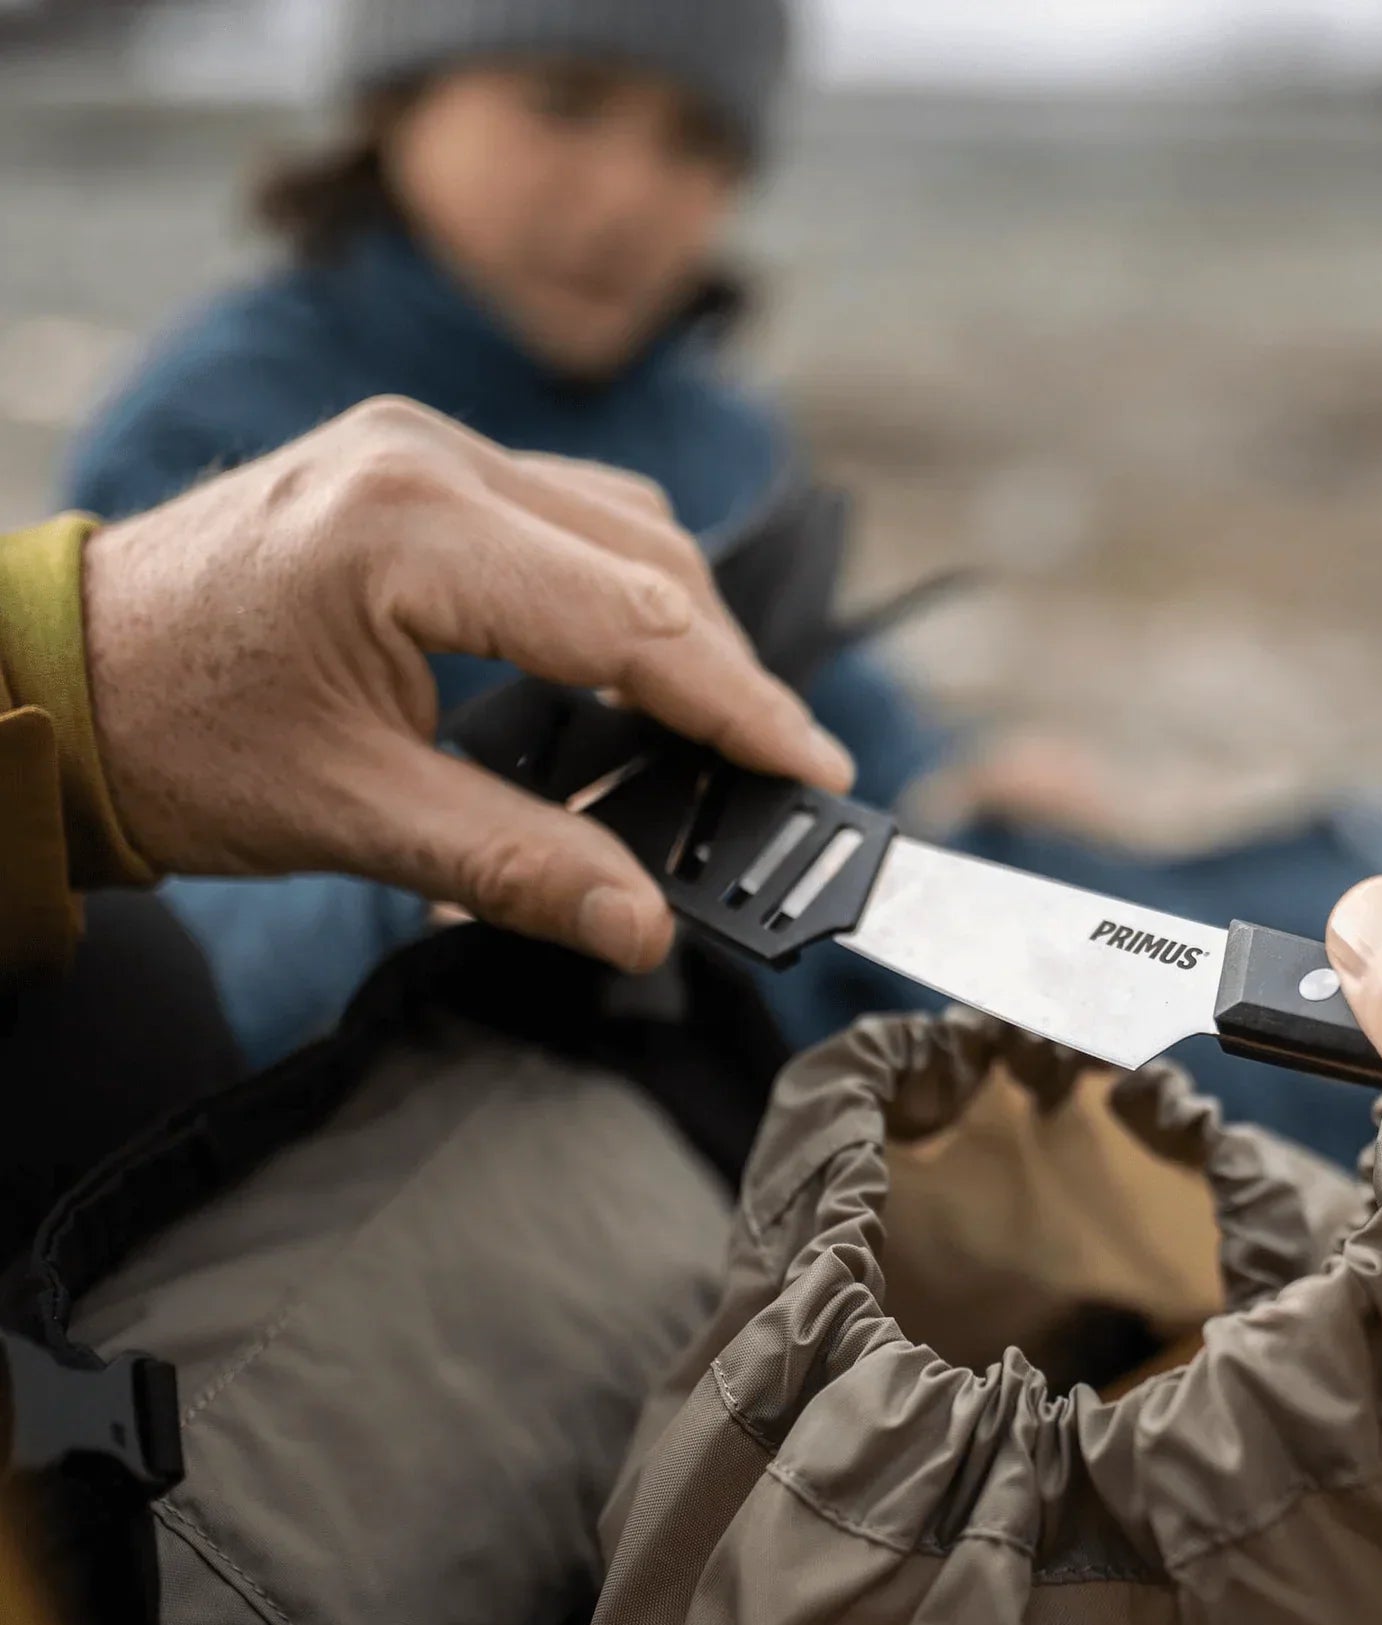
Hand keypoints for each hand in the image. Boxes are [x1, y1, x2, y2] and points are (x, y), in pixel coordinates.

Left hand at [82, 398, 852, 971]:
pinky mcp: (413, 465)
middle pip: (646, 555)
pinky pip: (566, 511)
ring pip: (618, 522)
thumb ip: (516, 866)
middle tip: (768, 771)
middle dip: (723, 668)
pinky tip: (630, 660)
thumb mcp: (353, 817)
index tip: (812, 766)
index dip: (738, 704)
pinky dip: (620, 587)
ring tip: (713, 727)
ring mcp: (419, 447)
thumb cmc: (178, 741)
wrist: (61, 676)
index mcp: (408, 532)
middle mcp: (426, 457)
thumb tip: (644, 925)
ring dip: (679, 622)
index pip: (632, 617)